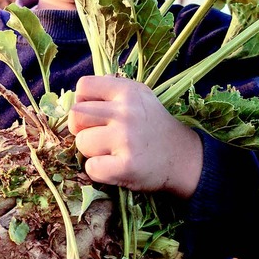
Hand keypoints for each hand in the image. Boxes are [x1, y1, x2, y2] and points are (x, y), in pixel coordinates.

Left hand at [67, 75, 201, 198]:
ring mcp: (126, 139)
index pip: (83, 87)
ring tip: (111, 151)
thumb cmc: (153, 125)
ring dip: (91, 151)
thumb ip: (110, 90)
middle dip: (81, 128)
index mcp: (128, 91)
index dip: (83, 101)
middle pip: (75, 116)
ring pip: (81, 143)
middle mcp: (126, 112)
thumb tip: (76, 96)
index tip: (95, 113)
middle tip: (98, 135)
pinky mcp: (126, 166)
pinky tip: (114, 166)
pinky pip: (90, 168)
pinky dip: (98, 170)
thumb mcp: (139, 96)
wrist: (183, 157)